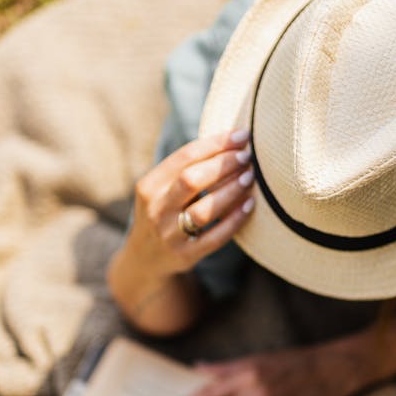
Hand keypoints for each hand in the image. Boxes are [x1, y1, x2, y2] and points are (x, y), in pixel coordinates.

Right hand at [128, 128, 254, 281]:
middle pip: (191, 180)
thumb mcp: (162, 189)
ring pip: (204, 209)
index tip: (242, 135)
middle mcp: (156, 209)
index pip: (184, 156)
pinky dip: (235, 219)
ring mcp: (170, 234)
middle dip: (224, 164)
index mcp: (149, 185)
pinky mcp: (185, 255)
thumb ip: (185, 169)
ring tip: (249, 177)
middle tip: (247, 156)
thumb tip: (232, 141)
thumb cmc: (164, 212)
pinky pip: (215, 236)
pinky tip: (250, 205)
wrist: (145, 259)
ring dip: (231, 190)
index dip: (216, 143)